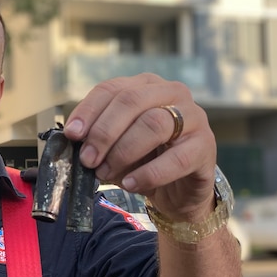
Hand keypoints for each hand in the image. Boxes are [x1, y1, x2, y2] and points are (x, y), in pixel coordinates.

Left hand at [62, 73, 216, 221]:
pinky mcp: (205, 146)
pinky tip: (130, 184)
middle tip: (87, 159)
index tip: (72, 135)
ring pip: (153, 124)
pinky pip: (176, 158)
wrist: (179, 190)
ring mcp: (193, 117)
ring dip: (123, 152)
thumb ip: (97, 139)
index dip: (88, 110)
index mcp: (145, 86)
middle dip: (104, 132)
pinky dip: (148, 173)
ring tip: (105, 173)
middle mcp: (172, 93)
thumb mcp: (115, 146)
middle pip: (132, 101)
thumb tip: (74, 142)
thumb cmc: (144, 160)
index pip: (112, 88)